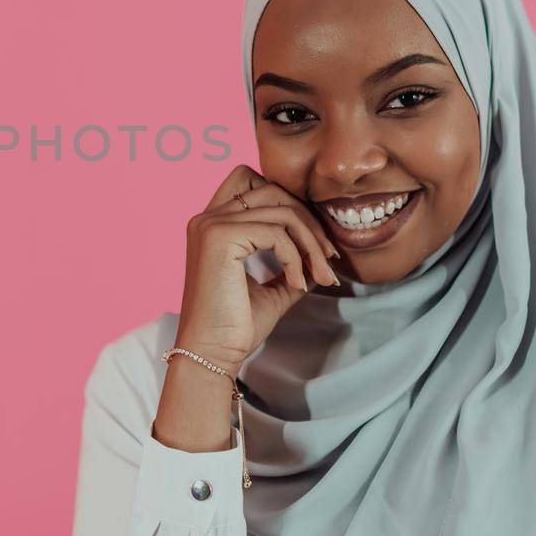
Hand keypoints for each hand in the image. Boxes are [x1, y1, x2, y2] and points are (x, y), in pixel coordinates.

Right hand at [176, 164, 339, 370]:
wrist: (211, 353)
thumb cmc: (235, 326)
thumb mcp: (272, 289)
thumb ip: (291, 265)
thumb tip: (322, 254)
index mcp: (212, 225)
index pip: (252, 181)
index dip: (288, 203)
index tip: (313, 245)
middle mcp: (206, 218)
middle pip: (273, 190)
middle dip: (308, 222)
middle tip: (328, 260)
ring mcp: (211, 224)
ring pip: (281, 210)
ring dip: (311, 243)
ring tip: (321, 276)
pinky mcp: (220, 237)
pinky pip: (276, 232)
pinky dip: (295, 256)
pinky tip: (298, 284)